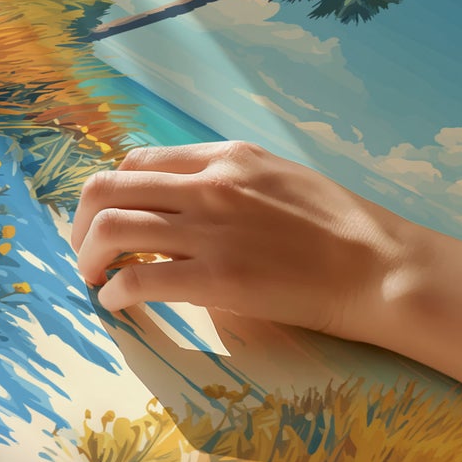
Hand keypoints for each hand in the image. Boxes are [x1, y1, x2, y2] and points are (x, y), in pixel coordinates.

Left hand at [70, 141, 414, 337]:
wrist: (379, 266)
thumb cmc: (340, 228)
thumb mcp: (278, 180)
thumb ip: (228, 185)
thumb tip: (183, 210)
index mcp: (225, 156)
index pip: (138, 161)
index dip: (113, 193)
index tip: (110, 220)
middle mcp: (209, 184)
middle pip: (108, 188)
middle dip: (82, 223)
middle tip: (87, 253)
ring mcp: (210, 230)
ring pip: (110, 228)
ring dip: (89, 257)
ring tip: (95, 280)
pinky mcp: (216, 278)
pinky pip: (137, 279)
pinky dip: (114, 293)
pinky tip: (119, 304)